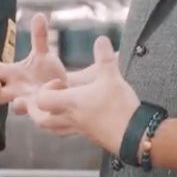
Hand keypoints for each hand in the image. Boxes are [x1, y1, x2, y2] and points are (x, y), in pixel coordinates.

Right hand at [0, 13, 70, 114]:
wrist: (64, 91)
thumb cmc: (46, 73)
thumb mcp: (43, 54)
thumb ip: (39, 37)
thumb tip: (38, 15)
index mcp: (13, 75)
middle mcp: (16, 90)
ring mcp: (28, 103)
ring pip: (16, 108)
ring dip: (17, 104)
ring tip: (21, 100)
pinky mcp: (42, 112)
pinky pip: (42, 110)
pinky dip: (50, 95)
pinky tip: (58, 85)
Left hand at [28, 36, 138, 153]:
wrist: (136, 136)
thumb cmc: (120, 107)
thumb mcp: (112, 77)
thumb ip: (105, 57)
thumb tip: (101, 39)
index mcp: (71, 102)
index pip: (42, 99)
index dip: (46, 89)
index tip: (61, 82)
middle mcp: (70, 118)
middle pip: (41, 119)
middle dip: (40, 108)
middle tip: (51, 97)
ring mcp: (79, 130)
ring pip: (54, 129)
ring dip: (50, 118)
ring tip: (59, 106)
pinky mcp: (90, 137)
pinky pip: (70, 132)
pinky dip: (66, 125)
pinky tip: (77, 116)